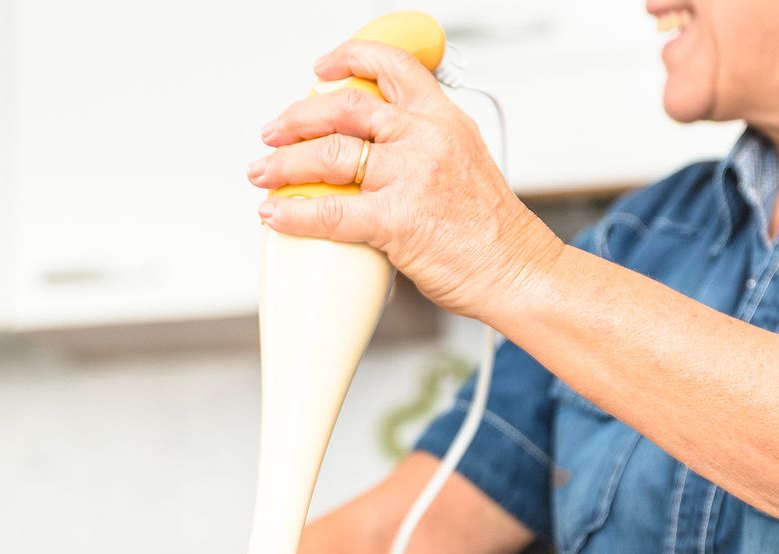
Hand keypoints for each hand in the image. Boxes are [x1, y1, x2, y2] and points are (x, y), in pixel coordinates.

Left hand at [248, 40, 562, 318]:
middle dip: (297, 119)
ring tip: (263, 173)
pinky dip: (294, 213)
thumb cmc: (489, 229)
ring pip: (330, 155)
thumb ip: (420, 148)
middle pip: (346, 108)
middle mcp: (426, 139)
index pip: (394, 67)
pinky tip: (275, 214)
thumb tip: (372, 153)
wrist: (515, 269)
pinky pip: (331, 212)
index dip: (351, 58)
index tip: (323, 68)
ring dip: (284, 163)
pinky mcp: (397, 220)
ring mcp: (411, 177)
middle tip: (273, 133)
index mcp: (443, 120)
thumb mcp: (462, 163)